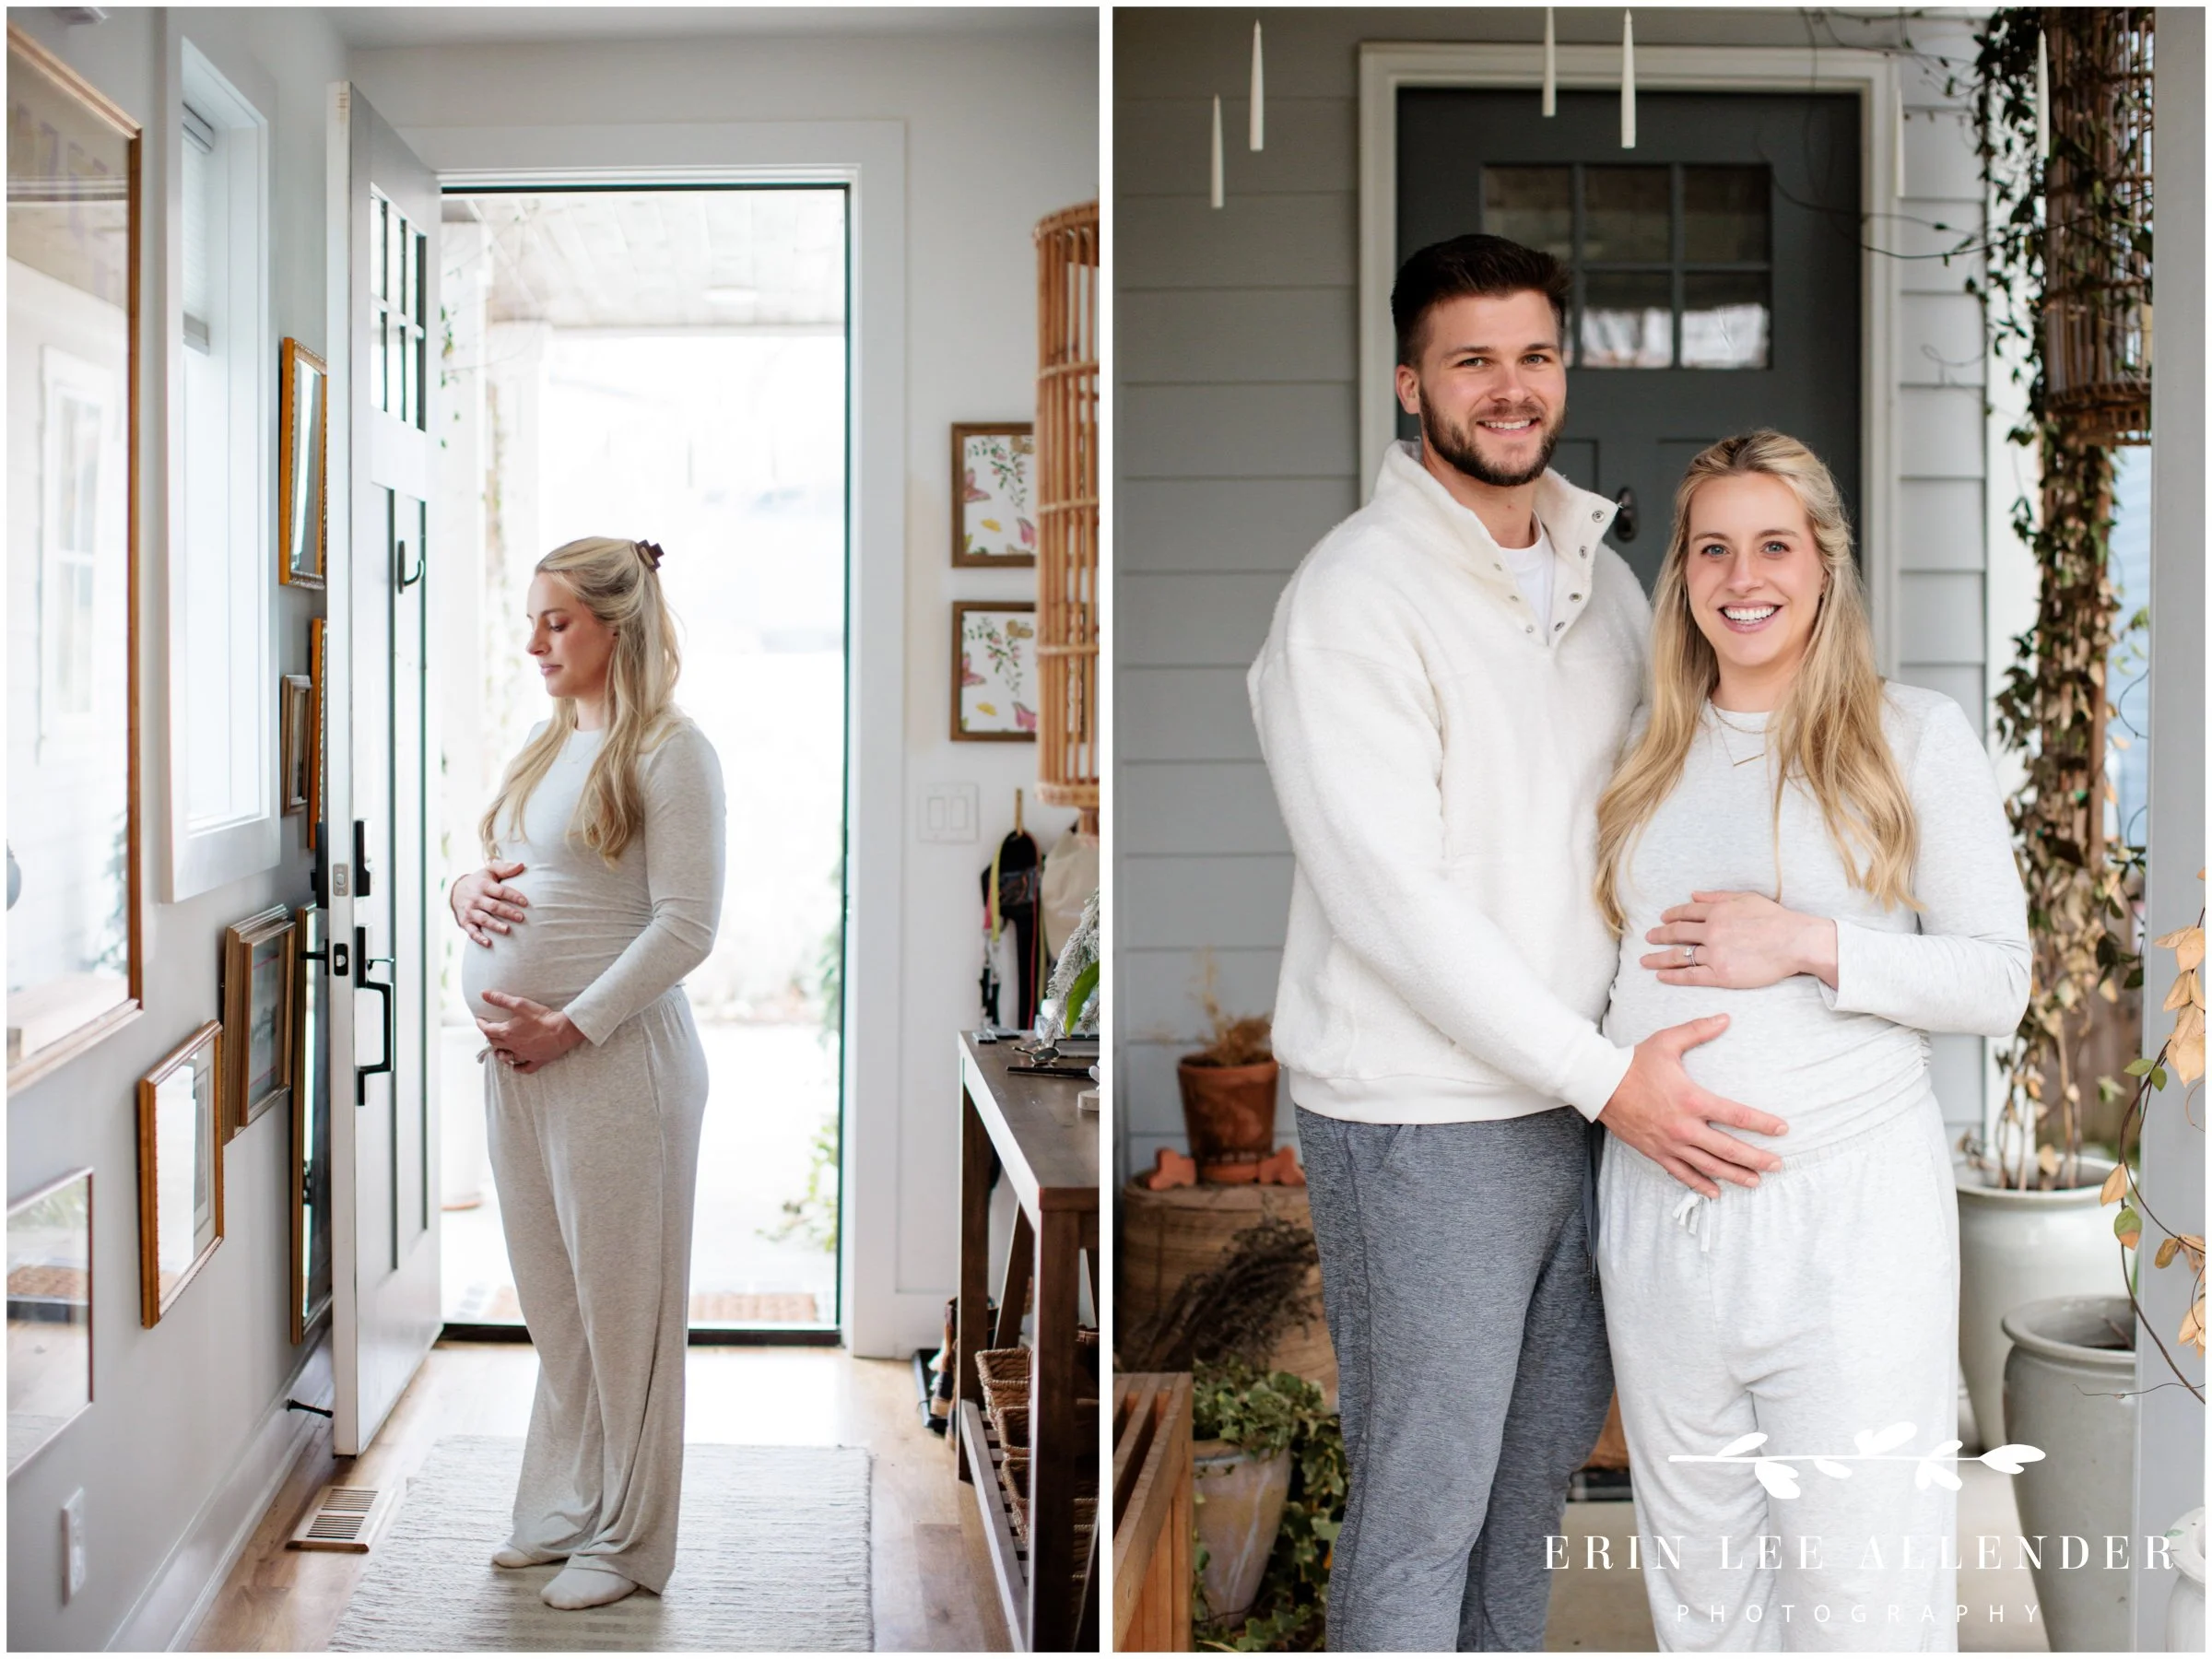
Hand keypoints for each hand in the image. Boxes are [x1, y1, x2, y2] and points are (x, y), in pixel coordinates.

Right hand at [451, 860, 527, 947]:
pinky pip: (471, 931)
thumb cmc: (480, 880)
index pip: (500, 891)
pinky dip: (479, 938)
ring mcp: (470, 911)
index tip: (525, 902)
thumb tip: (522, 865)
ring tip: (507, 930)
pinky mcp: (465, 922)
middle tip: (521, 918)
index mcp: (483, 885)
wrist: (456, 890)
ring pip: (483, 919)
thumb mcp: (490, 871)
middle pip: (493, 906)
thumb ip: (506, 869)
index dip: (513, 896)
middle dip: (507, 912)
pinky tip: (489, 943)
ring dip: (495, 925)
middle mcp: (476, 898)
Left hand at [475, 991, 585, 1073]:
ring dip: (500, 1054)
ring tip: (499, 1051)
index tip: (479, 1020)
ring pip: (507, 1058)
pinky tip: (515, 1066)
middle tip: (490, 1031)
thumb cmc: (541, 1017)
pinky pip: (524, 1068)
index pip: (487, 1030)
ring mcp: (524, 1055)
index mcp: (507, 1032)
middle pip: (495, 1043)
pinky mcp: (536, 1060)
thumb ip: (500, 999)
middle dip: (490, 1037)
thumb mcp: (519, 1004)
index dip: (481, 1024)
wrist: (562, 1030)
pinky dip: (518, 1068)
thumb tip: (483, 994)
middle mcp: (513, 1046)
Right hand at [1597, 1014, 1788, 1198]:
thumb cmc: (1634, 1062)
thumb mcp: (1667, 1041)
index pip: (1737, 1116)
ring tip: (1756, 1180)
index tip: (1782, 1129)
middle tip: (1778, 1164)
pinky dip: (1700, 1185)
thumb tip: (1726, 1018)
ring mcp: (1670, 1143)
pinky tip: (1716, 1192)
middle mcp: (1684, 1126)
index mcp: (1692, 1099)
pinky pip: (1682, 1174)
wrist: (1600, 1084)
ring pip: (1709, 1166)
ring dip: (1735, 1175)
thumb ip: (1698, 1030)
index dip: (1763, 1124)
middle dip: (1757, 1158)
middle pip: (1729, 1149)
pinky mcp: (1656, 1152)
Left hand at [1641, 890, 1838, 990]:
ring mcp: (1715, 954)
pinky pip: (1691, 976)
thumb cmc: (1776, 919)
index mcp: (1716, 911)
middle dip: (1659, 935)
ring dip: (1658, 958)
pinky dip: (1673, 976)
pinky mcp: (1722, 975)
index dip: (1671, 916)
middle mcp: (1711, 931)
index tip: (1662, 919)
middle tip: (1648, 938)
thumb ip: (1717, 897)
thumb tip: (1693, 894)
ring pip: (1679, 956)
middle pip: (1677, 933)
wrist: (1795, 941)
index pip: (1686, 913)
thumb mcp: (1746, 898)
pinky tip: (1660, 976)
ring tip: (1645, 960)